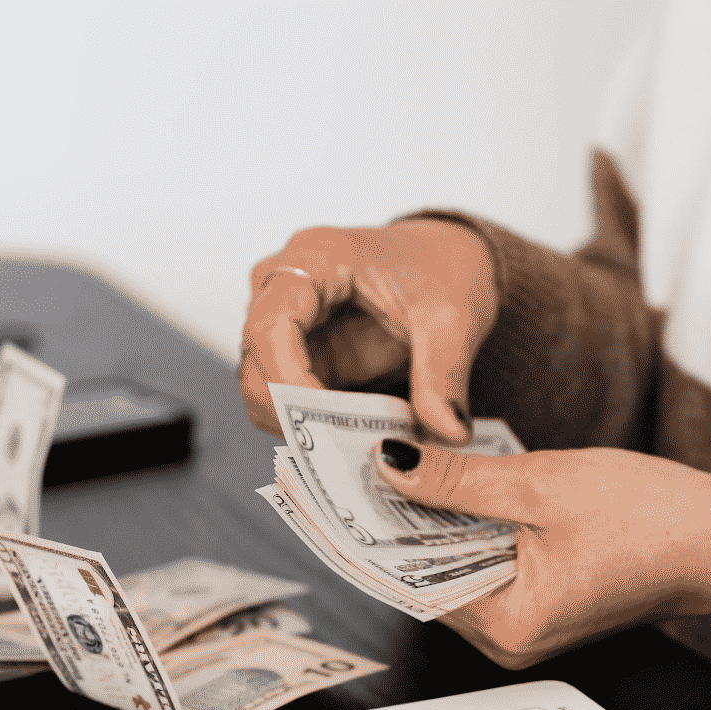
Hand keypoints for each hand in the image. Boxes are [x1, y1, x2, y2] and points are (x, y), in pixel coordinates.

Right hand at [239, 219, 496, 445]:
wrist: (445, 261)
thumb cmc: (441, 267)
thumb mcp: (454, 317)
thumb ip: (445, 375)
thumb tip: (447, 432)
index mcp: (316, 256)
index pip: (272, 324)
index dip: (286, 379)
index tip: (321, 424)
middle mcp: (285, 287)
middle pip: (256, 364)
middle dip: (295, 416)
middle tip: (351, 451)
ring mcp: (286, 324)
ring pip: (265, 391)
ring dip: (306, 427)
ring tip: (364, 446)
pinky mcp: (299, 357)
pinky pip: (290, 403)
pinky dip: (319, 428)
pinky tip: (359, 440)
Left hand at [372, 439, 710, 668]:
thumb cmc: (657, 518)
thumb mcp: (542, 484)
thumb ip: (457, 480)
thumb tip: (391, 465)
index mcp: (507, 622)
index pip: (405, 578)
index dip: (364, 529)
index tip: (326, 490)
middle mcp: (509, 638)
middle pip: (423, 576)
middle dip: (390, 519)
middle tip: (349, 466)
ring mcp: (525, 624)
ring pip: (451, 568)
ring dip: (426, 520)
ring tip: (390, 466)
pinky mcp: (541, 602)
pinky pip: (482, 565)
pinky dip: (463, 528)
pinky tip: (446, 487)